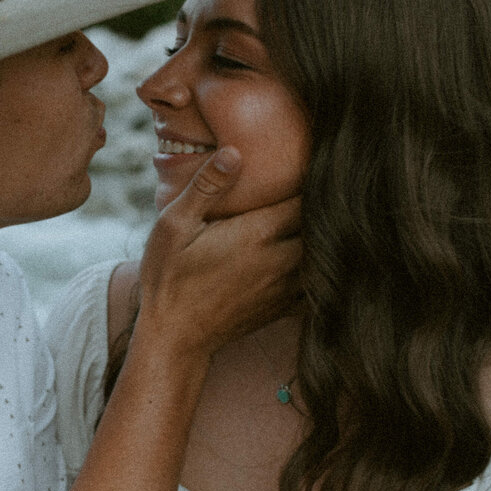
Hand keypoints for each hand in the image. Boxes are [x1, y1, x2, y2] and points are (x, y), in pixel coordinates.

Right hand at [136, 148, 300, 360]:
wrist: (174, 338)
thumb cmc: (168, 279)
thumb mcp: (174, 226)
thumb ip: (206, 187)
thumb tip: (234, 152)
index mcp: (257, 234)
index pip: (305, 199)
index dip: (312, 182)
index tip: (311, 169)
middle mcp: (279, 259)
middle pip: (320, 227)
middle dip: (321, 209)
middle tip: (320, 192)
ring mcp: (284, 287)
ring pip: (321, 256)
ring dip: (320, 239)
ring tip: (319, 222)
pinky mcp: (282, 307)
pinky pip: (315, 285)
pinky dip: (318, 271)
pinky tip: (309, 260)